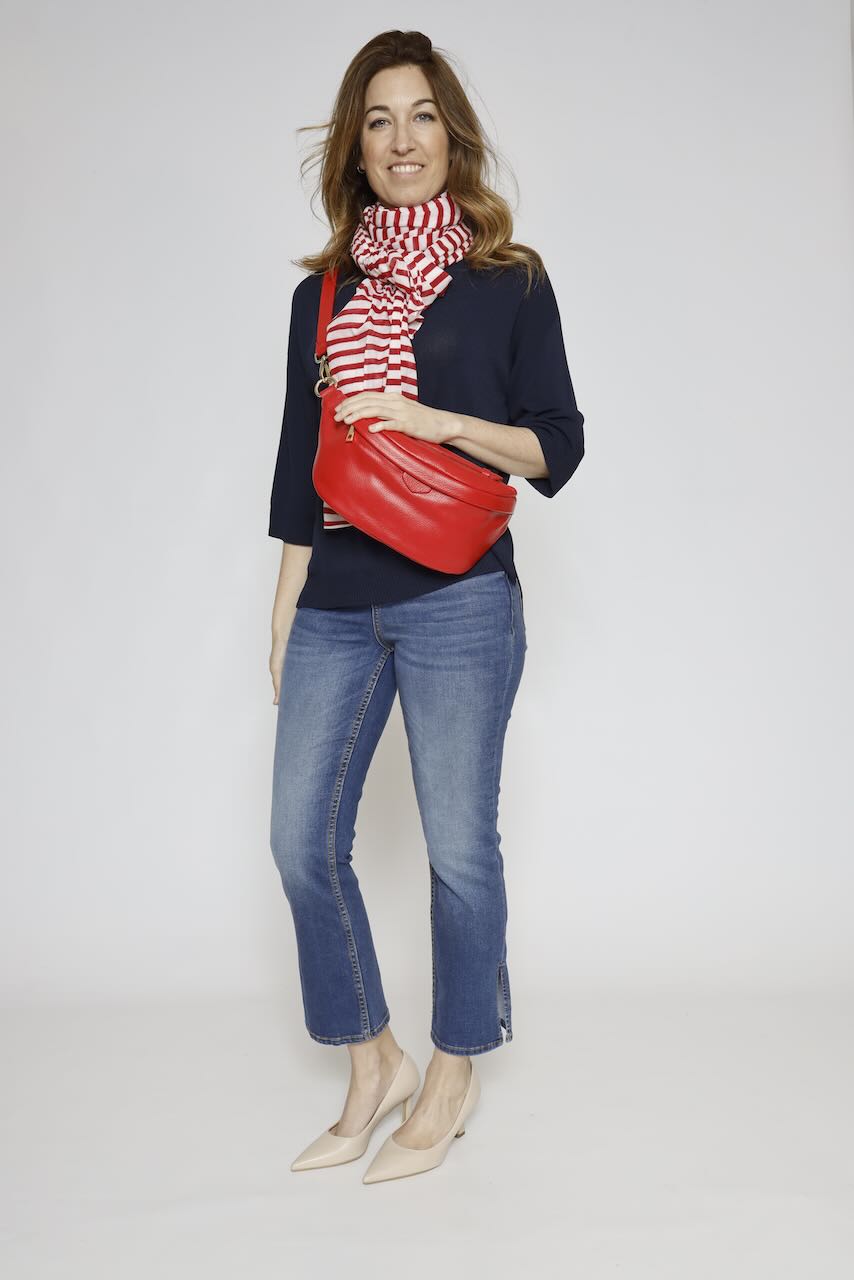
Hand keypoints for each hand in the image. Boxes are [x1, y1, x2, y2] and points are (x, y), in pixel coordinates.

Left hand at [332, 391, 455, 444]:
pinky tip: (371, 429)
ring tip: (346, 421)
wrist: (443, 424)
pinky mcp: (409, 424)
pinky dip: (380, 425)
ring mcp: (402, 412)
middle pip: (367, 401)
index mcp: (392, 397)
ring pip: (375, 410)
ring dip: (358, 415)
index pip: (366, 395)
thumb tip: (369, 415)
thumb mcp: (402, 411)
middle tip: (336, 417)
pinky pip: (392, 423)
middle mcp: (395, 402)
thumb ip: (387, 410)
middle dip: (349, 408)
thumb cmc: (422, 420)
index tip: (338, 409)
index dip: (350, 401)